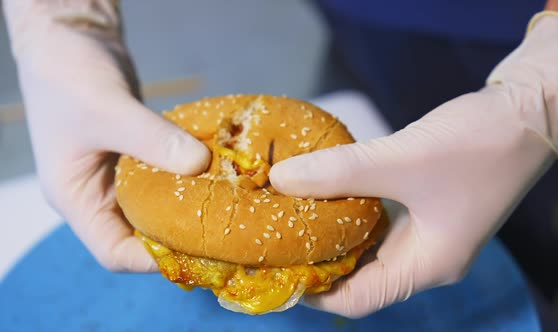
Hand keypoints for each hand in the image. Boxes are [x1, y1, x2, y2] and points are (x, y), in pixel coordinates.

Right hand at [2, 0, 209, 271]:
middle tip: (222, 233)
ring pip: (156, 208)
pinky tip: (218, 176)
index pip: (113, 251)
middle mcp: (97, 195)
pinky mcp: (138, 155)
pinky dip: (189, 179)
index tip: (196, 249)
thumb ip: (152, 139)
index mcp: (76, 199)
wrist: (70, 41)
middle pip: (139, 235)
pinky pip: (165, 177)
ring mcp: (118, 176)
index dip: (152, 258)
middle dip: (178, 238)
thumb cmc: (70, 77)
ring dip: (187, 209)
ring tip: (227, 208)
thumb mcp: (108, 110)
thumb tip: (201, 165)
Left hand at [269, 12, 557, 317]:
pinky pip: (378, 219)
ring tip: (290, 218)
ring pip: (367, 246)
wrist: (529, 108)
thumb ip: (339, 172)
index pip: (358, 300)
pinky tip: (324, 192)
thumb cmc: (479, 144)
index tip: (275, 272)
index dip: (313, 293)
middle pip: (359, 276)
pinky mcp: (426, 204)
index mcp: (427, 266)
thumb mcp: (401, 160)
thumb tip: (281, 180)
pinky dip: (349, 211)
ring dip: (331, 234)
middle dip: (317, 262)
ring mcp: (427, 231)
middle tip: (274, 242)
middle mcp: (426, 257)